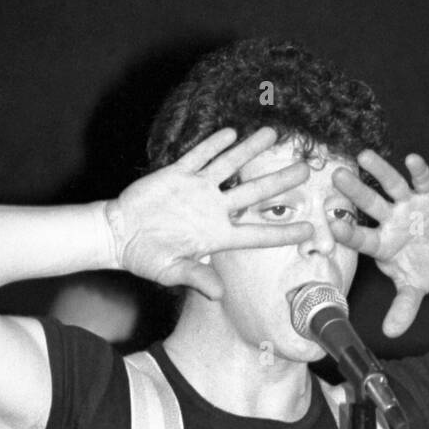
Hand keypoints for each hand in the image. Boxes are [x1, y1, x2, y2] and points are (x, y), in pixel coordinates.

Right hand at [104, 126, 313, 299]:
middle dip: (279, 181)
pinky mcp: (177, 174)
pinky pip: (200, 156)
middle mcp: (213, 210)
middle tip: (305, 169)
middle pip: (254, 193)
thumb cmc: (146, 257)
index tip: (309, 229)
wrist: (119, 234)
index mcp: (216, 236)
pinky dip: (214, 144)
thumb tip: (219, 295)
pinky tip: (231, 133)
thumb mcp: (171, 271)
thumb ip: (196, 277)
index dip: (283, 232)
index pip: (257, 234)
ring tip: (273, 133)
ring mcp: (197, 190)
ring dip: (250, 150)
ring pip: (230, 166)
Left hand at [331, 150, 428, 336]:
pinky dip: (418, 169)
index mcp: (381, 243)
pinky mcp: (426, 192)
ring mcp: (406, 204)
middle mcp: (389, 220)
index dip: (348, 232)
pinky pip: (421, 179)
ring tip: (364, 156)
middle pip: (370, 206)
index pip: (361, 238)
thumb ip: (402, 309)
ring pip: (390, 186)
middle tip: (337, 177)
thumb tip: (390, 333)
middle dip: (355, 193)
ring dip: (380, 171)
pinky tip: (411, 159)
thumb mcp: (414, 289)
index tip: (332, 225)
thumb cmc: (421, 265)